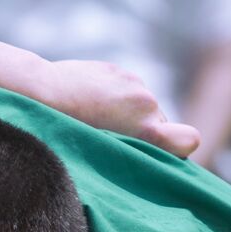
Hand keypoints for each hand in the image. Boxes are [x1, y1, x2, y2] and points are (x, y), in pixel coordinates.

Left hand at [42, 60, 201, 158]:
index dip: (179, 149)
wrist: (42, 93)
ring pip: (141, 107)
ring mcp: (134, 83)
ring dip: (126, 114)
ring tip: (95, 120)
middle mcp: (147, 103)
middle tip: (111, 141)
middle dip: (142, 133)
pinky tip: (89, 102)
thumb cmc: (68, 132)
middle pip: (158, 125)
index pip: (188, 140)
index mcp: (147, 128)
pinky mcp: (119, 70)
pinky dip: (114, 98)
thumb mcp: (103, 154)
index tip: (160, 155)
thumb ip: (132, 155)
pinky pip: (126, 91)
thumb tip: (143, 161)